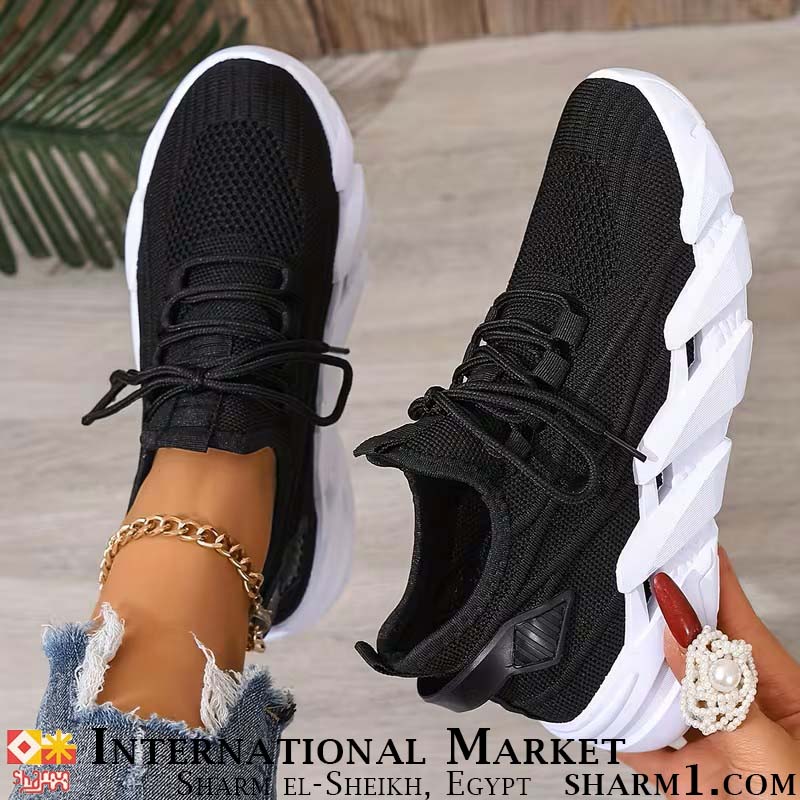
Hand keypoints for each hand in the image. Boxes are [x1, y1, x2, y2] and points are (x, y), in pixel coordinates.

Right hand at [621, 548, 799, 796]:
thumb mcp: (772, 759)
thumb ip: (721, 696)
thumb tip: (677, 629)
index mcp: (774, 682)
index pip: (728, 605)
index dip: (695, 566)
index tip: (658, 530)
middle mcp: (739, 704)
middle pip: (685, 642)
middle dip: (649, 613)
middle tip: (608, 581)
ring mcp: (714, 740)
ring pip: (661, 690)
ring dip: (628, 673)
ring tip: (592, 643)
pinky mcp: (691, 776)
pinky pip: (647, 742)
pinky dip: (621, 730)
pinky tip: (598, 716)